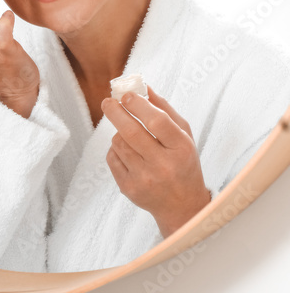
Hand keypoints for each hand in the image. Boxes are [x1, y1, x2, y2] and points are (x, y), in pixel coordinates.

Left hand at [101, 85, 210, 237]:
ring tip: (128, 134)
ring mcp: (145, 178)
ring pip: (119, 143)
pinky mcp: (128, 188)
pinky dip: (116, 150)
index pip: (157, 122)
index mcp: (182, 149)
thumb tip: (143, 86)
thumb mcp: (184, 137)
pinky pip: (112, 158)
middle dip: (116, 112)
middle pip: (132, 132)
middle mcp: (164, 165)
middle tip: (108, 101)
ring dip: (119, 133)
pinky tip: (128, 153)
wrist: (182, 206)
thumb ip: (165, 110)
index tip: (126, 95)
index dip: (139, 106)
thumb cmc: (182, 163)